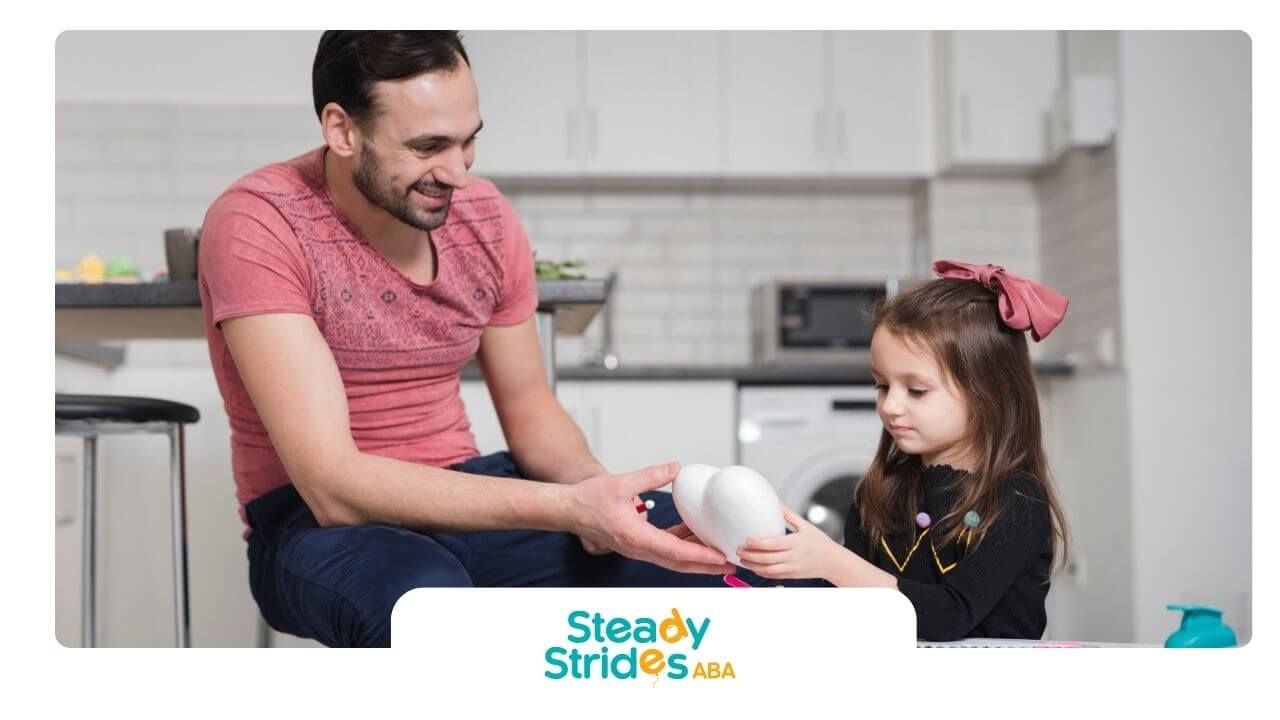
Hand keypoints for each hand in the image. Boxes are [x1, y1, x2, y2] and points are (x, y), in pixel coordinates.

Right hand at [566, 463, 733, 573]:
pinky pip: (664, 549)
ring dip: (696, 558)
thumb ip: (650, 475)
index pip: (674, 551)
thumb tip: (676, 468)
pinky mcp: (636, 544)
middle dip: (706, 566)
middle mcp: (637, 548)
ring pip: (673, 559)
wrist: (568, 510)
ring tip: (720, 554)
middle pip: (679, 564)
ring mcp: (637, 548)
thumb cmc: (588, 500)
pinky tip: (694, 533)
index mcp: (635, 537)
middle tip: (731, 565)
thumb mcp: (621, 482)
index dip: (700, 555)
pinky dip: (682, 545)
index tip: (720, 557)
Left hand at [737, 505, 843, 581]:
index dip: (758, 543)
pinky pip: (773, 576)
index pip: (773, 544)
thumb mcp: (806, 526)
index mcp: (795, 543)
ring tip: (742, 559)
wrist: (833, 562)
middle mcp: (793, 557)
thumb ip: (790, 515)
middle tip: (738, 550)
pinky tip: (754, 567)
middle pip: (767, 558)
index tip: (747, 540)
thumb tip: (777, 503)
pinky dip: (761, 572)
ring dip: (753, 565)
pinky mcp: (791, 575)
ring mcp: (792, 568)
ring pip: (768, 569)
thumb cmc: (820, 543)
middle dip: (750, 555)